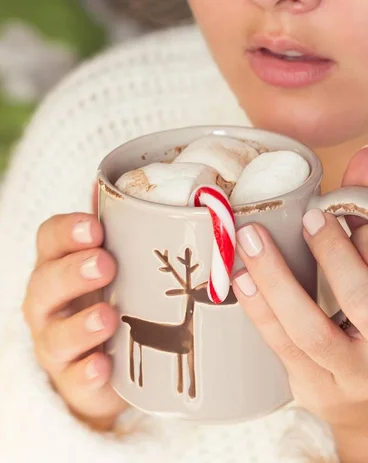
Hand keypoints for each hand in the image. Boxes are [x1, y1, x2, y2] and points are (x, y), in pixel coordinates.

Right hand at [22, 201, 126, 429]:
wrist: (108, 365)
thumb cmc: (111, 300)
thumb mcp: (118, 265)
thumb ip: (119, 230)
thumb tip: (122, 186)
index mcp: (60, 267)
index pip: (48, 241)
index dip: (66, 232)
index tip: (94, 227)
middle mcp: (50, 304)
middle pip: (46, 284)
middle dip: (73, 273)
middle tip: (106, 264)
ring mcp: (58, 345)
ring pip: (56, 335)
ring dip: (81, 325)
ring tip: (109, 316)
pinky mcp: (75, 381)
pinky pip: (74, 379)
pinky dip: (87, 372)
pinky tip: (104, 364)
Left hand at [232, 147, 367, 461]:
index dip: (366, 231)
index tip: (341, 212)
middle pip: (364, 300)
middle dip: (330, 252)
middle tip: (306, 217)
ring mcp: (359, 378)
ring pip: (312, 330)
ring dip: (277, 279)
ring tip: (251, 239)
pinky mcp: (320, 393)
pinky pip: (284, 349)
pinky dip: (260, 310)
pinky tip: (243, 278)